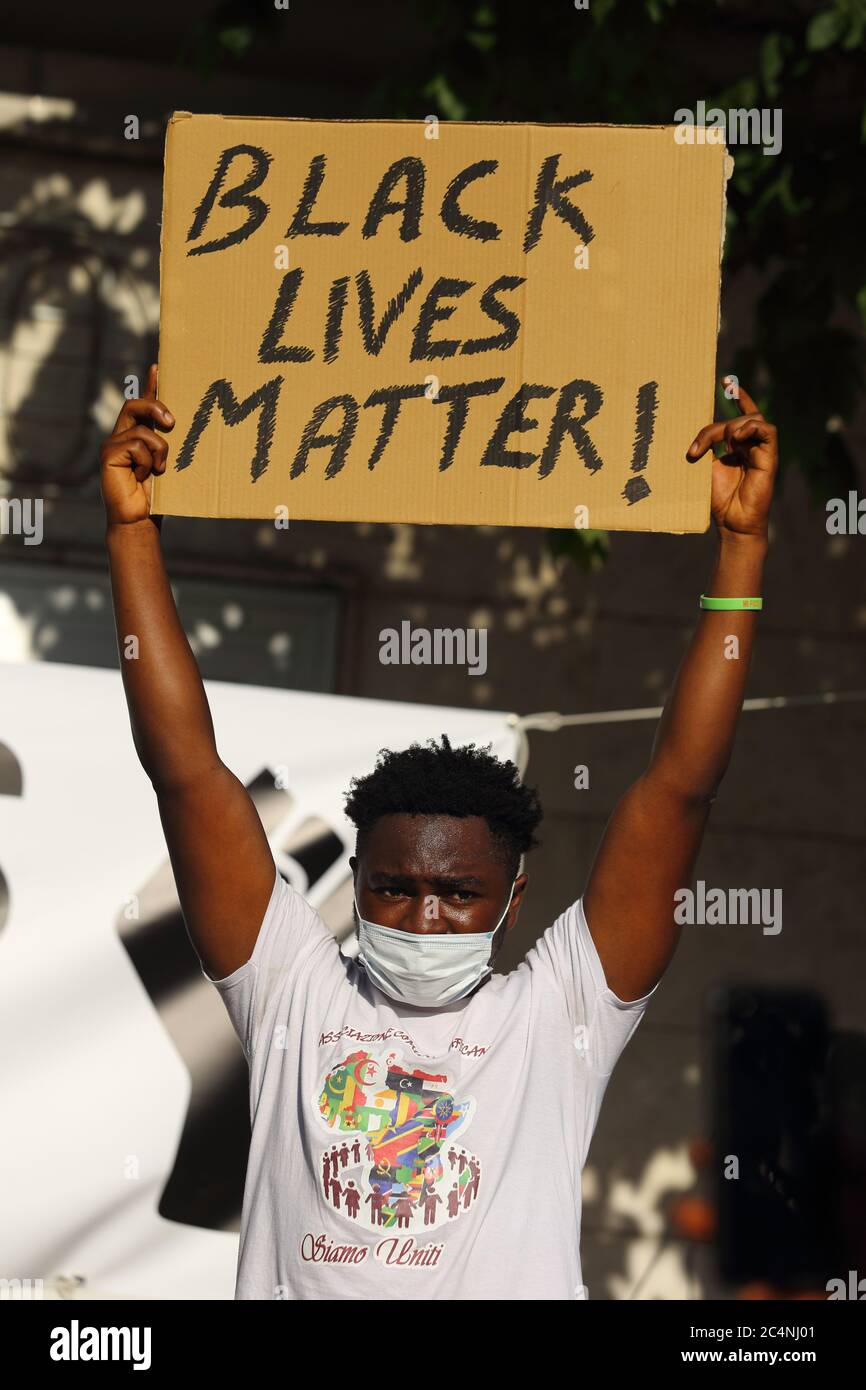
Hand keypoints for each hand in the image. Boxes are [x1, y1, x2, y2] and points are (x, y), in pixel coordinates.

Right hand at [100, 364, 173, 525]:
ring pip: (142, 429)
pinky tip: (142, 477)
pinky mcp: (108, 454)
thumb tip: (181, 424)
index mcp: (136, 435)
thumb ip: (169, 443)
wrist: (139, 520)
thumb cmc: (156, 495)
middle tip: (172, 423)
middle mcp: (121, 435)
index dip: (150, 384)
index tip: (159, 365)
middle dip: (156, 406)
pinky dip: (147, 461)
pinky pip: (136, 444)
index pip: (142, 403)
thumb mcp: (167, 463)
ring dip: (159, 449)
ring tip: (159, 470)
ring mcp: (112, 443)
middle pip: (135, 404)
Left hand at [686, 378, 777, 540]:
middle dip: (715, 427)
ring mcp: (762, 451)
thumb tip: (693, 432)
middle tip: (698, 447)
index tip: (724, 380)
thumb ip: (704, 447)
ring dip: (733, 426)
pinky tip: (736, 439)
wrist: (732, 523)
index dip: (736, 395)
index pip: (741, 414)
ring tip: (721, 443)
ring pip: (753, 420)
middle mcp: (751, 446)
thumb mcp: (704, 468)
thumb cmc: (718, 499)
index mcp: (737, 447)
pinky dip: (751, 428)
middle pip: (738, 419)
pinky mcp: (770, 458)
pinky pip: (768, 430)